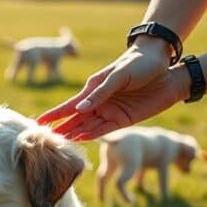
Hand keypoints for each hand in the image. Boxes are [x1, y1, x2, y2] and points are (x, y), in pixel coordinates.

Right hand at [38, 38, 190, 140]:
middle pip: (75, 119)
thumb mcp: (119, 75)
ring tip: (58, 143)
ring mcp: (110, 111)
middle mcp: (98, 102)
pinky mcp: (123, 119)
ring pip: (87, 127)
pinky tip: (80, 140)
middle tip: (44, 139)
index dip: (54, 114)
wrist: (167, 67)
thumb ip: (100, 93)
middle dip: (61, 128)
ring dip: (74, 134)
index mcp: (93, 88)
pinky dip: (92, 136)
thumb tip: (80, 109)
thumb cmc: (140, 64)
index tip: (39, 123)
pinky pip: (104, 130)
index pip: (70, 105)